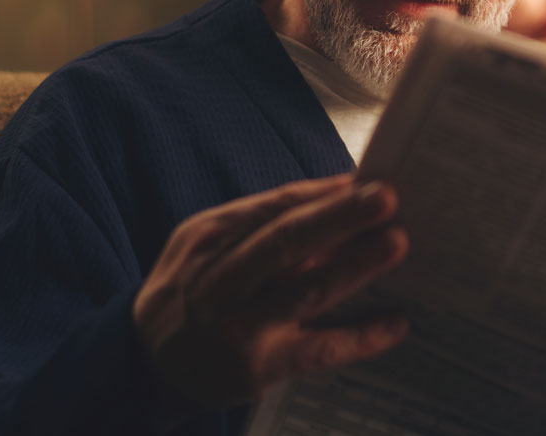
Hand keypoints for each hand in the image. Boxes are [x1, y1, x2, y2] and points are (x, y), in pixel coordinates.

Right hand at [132, 173, 409, 408]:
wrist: (149, 360)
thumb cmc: (198, 286)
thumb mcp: (210, 242)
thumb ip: (264, 217)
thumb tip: (341, 189)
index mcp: (211, 237)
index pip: (275, 207)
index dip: (324, 194)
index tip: (371, 178)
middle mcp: (221, 279)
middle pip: (285, 241)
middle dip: (338, 217)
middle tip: (387, 197)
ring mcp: (239, 325)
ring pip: (302, 291)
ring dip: (352, 267)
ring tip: (396, 243)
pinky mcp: (258, 367)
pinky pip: (315, 350)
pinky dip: (358, 338)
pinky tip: (395, 324)